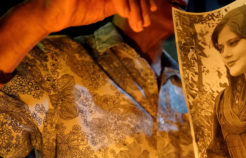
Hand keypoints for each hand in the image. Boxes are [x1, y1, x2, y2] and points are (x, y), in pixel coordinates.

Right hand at [26, 0, 156, 33]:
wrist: (52, 16)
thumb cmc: (76, 11)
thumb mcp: (105, 7)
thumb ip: (120, 4)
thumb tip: (141, 8)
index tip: (152, 11)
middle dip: (141, 5)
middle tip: (145, 23)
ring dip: (134, 8)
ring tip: (137, 24)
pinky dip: (122, 4)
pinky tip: (125, 16)